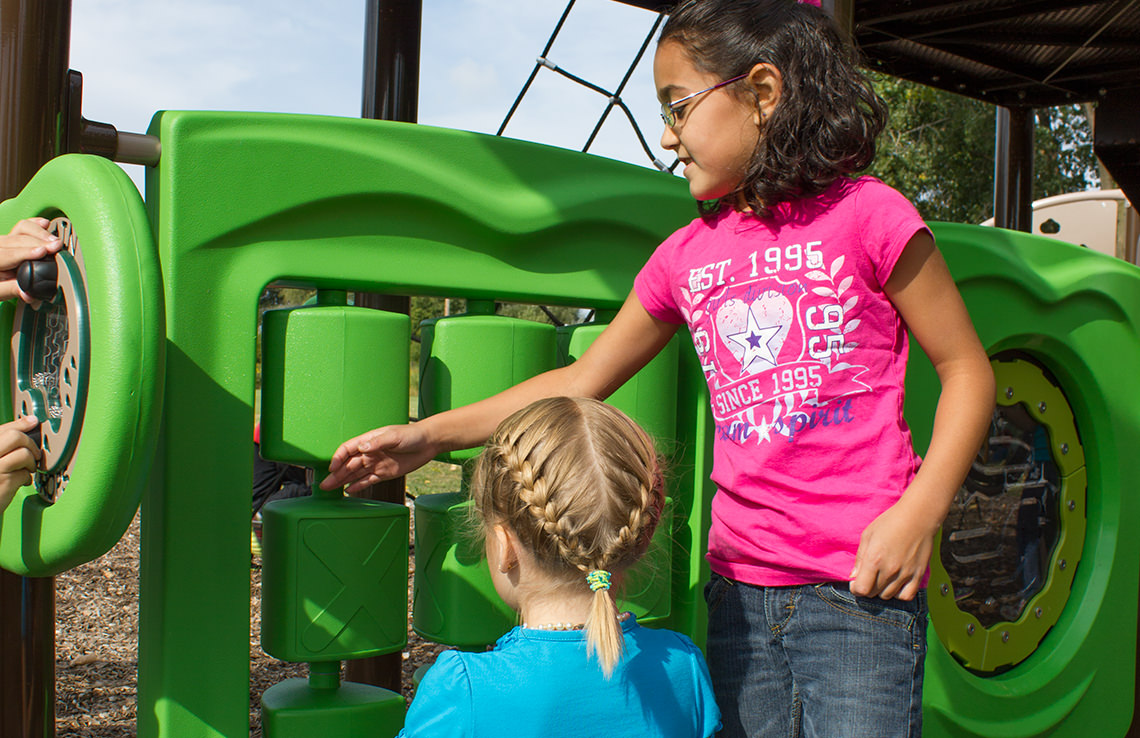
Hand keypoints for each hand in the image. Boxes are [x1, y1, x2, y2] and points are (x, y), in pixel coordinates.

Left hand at [0, 218, 63, 302]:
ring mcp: (5, 240)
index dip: (26, 253)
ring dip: (41, 233)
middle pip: (19, 240)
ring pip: (22, 229)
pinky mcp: (13, 237)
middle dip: (40, 242)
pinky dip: (35, 223)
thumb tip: (27, 293)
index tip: (42, 252)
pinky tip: (45, 224)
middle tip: (57, 246)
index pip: (9, 254)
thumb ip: (11, 290)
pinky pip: (22, 226)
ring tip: (55, 239)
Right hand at [0, 415, 41, 511]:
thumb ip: (6, 443)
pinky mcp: (4, 482)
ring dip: (30, 463)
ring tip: (25, 470)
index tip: (33, 421)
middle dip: (30, 444)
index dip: (21, 424)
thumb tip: (30, 421)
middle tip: (33, 454)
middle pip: (16, 437)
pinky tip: (19, 482)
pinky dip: (26, 478)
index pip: (3, 429)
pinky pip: (25, 473)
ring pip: (24, 454)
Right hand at [320, 423, 439, 493]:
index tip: (332, 468)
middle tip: (324, 485)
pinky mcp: (384, 473)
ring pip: (355, 474)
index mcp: (369, 440)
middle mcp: (369, 453)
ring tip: (330, 489)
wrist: (428, 443)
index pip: (347, 449)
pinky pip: (367, 480)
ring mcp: (376, 463)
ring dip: (342, 481)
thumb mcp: (394, 436)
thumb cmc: (411, 435)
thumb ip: (378, 442)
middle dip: (335, 474)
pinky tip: (347, 491)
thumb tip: (362, 448)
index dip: (338, 458)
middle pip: (348, 464)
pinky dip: (358, 486)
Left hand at [849, 496, 938, 600]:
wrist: (918, 517)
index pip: (861, 589)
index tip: (856, 582)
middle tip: (869, 577)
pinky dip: (899, 594)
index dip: (855, 588)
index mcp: (874, 559)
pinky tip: (896, 584)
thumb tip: (853, 577)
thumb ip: (859, 558)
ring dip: (881, 590)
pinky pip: (907, 596)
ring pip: (888, 596)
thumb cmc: (890, 522)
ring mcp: (905, 574)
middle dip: (867, 588)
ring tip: (882, 578)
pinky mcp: (918, 575)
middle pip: (873, 593)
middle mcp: (889, 570)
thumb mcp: (868, 535)